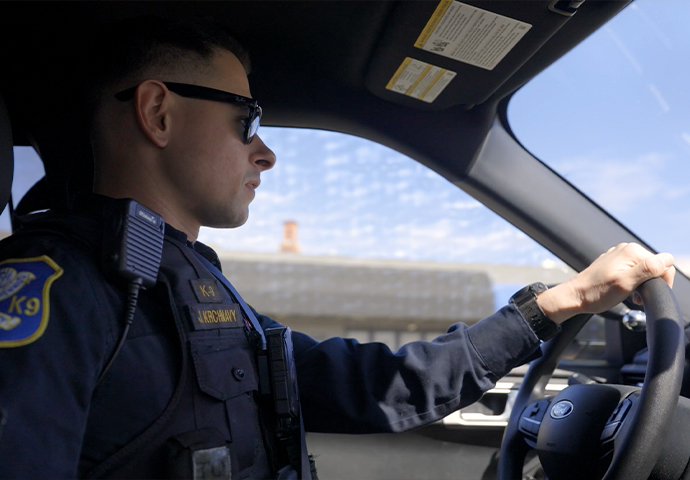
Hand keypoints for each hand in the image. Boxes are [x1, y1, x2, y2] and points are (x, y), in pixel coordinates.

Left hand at [537, 243, 674, 323]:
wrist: (575, 297)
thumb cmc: (596, 293)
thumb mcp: (626, 283)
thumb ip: (647, 270)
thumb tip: (667, 259)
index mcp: (633, 251)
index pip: (664, 264)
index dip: (662, 281)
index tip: (647, 293)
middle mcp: (627, 249)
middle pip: (654, 267)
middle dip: (651, 284)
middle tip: (636, 297)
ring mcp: (619, 256)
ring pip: (645, 271)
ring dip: (642, 285)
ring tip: (629, 295)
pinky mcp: (614, 263)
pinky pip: (633, 272)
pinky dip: (633, 283)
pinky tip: (623, 290)